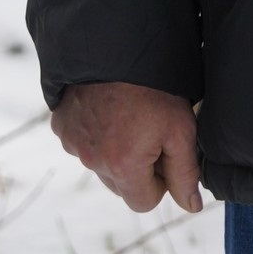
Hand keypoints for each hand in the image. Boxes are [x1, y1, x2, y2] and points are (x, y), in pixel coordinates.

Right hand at [51, 82, 201, 212]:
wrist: (116, 47)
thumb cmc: (155, 89)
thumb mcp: (181, 130)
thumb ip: (185, 173)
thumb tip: (191, 207)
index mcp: (124, 168)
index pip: (143, 203)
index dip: (158, 183)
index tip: (163, 155)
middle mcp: (93, 163)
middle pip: (120, 186)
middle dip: (135, 169)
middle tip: (148, 133)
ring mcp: (73, 145)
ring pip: (99, 165)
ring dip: (113, 151)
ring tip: (127, 117)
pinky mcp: (61, 128)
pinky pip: (80, 144)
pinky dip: (93, 133)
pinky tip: (106, 110)